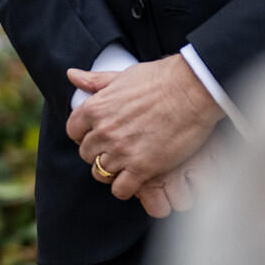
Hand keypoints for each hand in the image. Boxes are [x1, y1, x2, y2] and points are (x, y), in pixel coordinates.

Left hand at [66, 56, 221, 205]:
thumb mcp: (121, 76)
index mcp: (94, 108)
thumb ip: (95, 81)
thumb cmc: (160, 80)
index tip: (97, 137)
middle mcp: (103, 132)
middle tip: (116, 152)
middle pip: (87, 154)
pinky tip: (135, 180)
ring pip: (100, 173)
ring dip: (111, 172)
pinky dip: (125, 188)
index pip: (73, 132)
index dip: (84, 136)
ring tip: (125, 167)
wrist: (192, 91)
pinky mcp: (142, 167)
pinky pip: (121, 189)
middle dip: (99, 154)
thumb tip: (72, 75)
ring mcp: (121, 151)